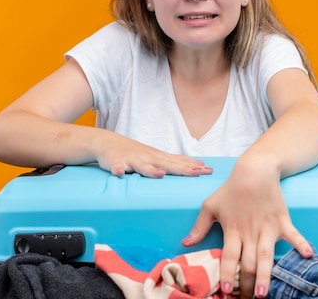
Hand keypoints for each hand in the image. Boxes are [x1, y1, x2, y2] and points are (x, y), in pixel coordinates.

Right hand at [95, 132, 212, 177]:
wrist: (107, 142)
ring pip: (142, 166)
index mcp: (159, 158)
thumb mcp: (157, 156)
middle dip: (182, 169)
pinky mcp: (116, 162)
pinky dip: (118, 170)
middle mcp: (148, 158)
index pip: (180, 163)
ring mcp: (132, 159)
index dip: (194, 167)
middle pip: (167, 164)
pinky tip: (120, 173)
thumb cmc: (135, 153)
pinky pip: (117, 167)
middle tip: (198, 173)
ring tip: (160, 175)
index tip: (210, 171)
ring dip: (150, 170)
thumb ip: (176, 162)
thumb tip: (199, 165)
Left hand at [182, 164, 311, 297]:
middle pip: (248, 263)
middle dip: (248, 284)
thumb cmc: (231, 189)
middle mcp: (249, 232)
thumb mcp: (210, 205)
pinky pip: (293, 235)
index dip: (227, 274)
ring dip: (266, 275)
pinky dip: (301, 244)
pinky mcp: (282, 221)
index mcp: (232, 230)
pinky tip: (308, 256)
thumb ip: (199, 227)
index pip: (228, 257)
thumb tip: (185, 243)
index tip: (226, 291)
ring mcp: (267, 228)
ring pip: (266, 256)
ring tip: (265, 293)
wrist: (254, 171)